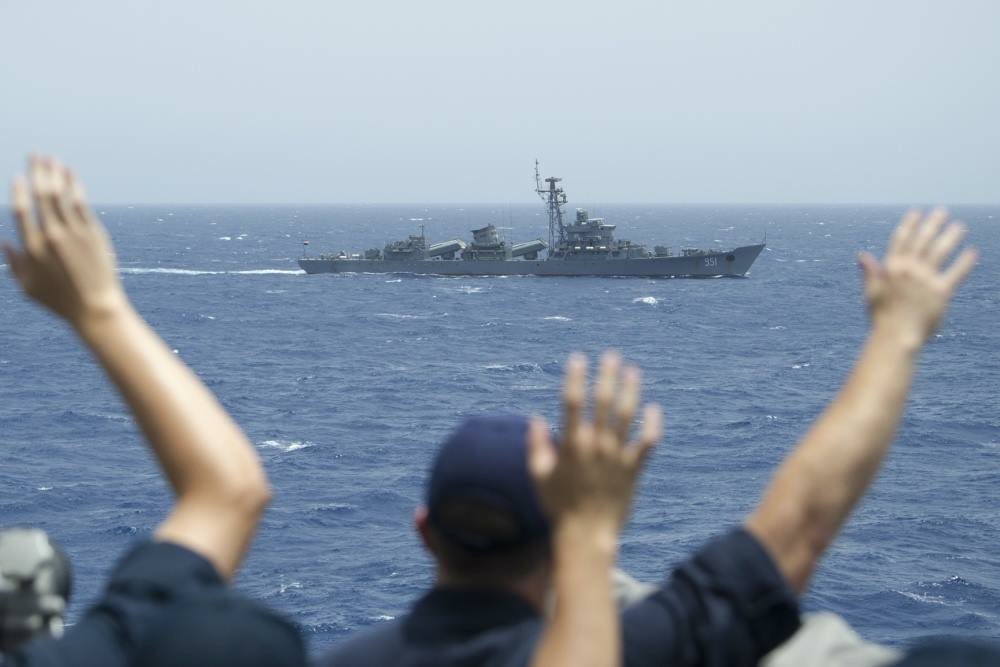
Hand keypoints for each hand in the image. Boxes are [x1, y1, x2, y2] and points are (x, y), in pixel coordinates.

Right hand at [4, 156, 127, 328]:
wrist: (96, 309)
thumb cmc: (61, 301)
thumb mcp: (28, 287)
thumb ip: (13, 263)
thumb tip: (3, 243)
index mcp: (32, 248)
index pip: (22, 211)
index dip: (19, 191)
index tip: (19, 177)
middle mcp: (52, 236)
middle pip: (42, 196)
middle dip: (37, 172)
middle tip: (35, 155)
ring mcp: (74, 233)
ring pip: (62, 195)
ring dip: (56, 174)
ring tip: (52, 158)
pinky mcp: (93, 234)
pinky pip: (81, 204)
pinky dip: (75, 186)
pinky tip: (71, 174)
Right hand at [527, 351, 661, 536]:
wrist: (586, 534)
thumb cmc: (557, 506)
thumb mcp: (538, 476)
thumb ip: (535, 446)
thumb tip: (535, 419)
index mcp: (570, 445)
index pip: (572, 402)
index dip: (574, 378)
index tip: (577, 359)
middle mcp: (595, 446)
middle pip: (602, 402)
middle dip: (606, 376)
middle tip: (610, 356)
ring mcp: (617, 456)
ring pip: (627, 415)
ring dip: (630, 390)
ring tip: (633, 371)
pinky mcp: (634, 468)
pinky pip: (647, 441)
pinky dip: (652, 423)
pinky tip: (653, 408)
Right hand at [858, 208, 976, 349]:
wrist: (895, 337)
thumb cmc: (882, 317)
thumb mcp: (871, 292)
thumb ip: (870, 273)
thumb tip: (861, 255)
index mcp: (890, 268)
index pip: (901, 240)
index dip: (909, 225)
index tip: (916, 212)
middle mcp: (908, 270)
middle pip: (922, 241)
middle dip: (932, 224)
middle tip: (942, 211)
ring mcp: (924, 280)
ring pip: (940, 251)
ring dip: (950, 237)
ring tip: (959, 227)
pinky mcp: (941, 292)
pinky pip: (955, 273)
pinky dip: (964, 262)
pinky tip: (971, 252)